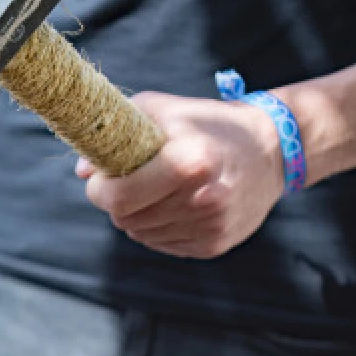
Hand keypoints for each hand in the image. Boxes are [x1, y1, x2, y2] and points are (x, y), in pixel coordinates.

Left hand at [76, 91, 285, 258]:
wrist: (273, 150)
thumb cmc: (208, 124)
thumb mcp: (164, 111)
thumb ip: (116, 133)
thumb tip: (82, 171)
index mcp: (189, 162)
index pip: (116, 196)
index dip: (99, 188)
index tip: (102, 177)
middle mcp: (202, 199)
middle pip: (124, 219)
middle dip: (117, 201)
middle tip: (130, 182)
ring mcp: (210, 226)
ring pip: (140, 234)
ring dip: (138, 215)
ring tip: (159, 190)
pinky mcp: (213, 245)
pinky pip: (162, 244)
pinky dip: (159, 227)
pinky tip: (177, 205)